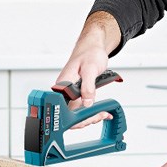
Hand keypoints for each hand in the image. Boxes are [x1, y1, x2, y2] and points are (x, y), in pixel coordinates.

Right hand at [55, 11, 120, 126]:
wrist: (92, 47)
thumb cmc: (89, 53)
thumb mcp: (91, 68)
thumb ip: (88, 86)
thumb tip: (87, 102)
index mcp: (63, 84)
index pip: (64, 109)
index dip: (77, 118)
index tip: (91, 116)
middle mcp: (63, 91)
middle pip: (69, 115)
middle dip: (86, 119)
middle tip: (100, 115)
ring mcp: (69, 93)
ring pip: (75, 114)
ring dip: (90, 117)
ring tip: (103, 113)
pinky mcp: (76, 94)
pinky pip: (81, 108)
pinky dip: (91, 112)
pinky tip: (101, 111)